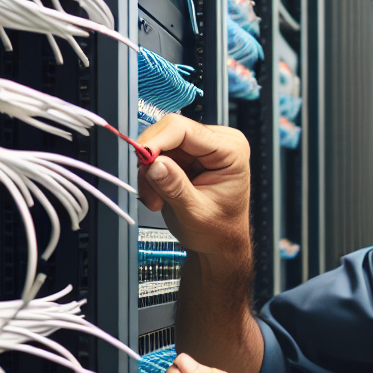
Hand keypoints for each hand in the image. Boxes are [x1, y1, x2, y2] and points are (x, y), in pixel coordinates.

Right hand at [136, 114, 250, 259]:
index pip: (184, 129)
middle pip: (167, 134)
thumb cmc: (218, 230)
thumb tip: (154, 163)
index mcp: (231, 150)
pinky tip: (160, 196)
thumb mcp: (195, 213)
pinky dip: (152, 177)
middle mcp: (218, 142)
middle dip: (152, 163)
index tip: (140, 160)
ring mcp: (201, 147)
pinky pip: (157, 155)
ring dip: (150, 175)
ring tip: (158, 201)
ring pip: (158, 145)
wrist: (218, 243)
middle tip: (150, 193)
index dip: (156, 141)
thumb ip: (174, 187)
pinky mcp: (187, 155)